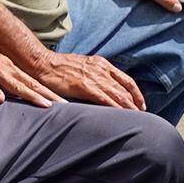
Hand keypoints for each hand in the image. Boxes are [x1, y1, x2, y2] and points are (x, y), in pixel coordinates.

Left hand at [0, 30, 60, 106]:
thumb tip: (1, 99)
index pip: (19, 87)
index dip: (34, 97)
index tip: (48, 105)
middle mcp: (6, 65)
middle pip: (31, 82)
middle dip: (48, 94)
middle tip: (65, 105)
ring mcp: (8, 63)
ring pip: (30, 78)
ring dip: (46, 89)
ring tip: (60, 100)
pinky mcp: (8, 63)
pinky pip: (26, 75)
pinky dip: (37, 83)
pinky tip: (44, 91)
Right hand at [30, 49, 144, 108]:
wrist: (42, 63)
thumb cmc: (60, 67)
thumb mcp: (83, 65)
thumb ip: (96, 74)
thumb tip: (107, 88)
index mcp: (101, 63)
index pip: (127, 80)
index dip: (136, 94)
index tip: (141, 105)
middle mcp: (100, 69)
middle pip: (125, 89)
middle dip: (135, 104)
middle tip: (141, 116)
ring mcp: (93, 77)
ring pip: (118, 95)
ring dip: (129, 108)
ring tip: (135, 119)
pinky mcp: (84, 86)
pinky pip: (106, 100)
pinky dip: (116, 109)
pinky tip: (121, 116)